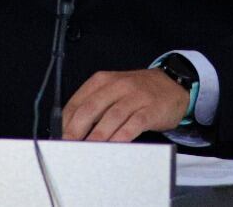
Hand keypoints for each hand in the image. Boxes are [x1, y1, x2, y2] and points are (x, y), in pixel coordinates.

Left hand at [61, 68, 189, 141]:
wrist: (172, 85)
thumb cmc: (138, 92)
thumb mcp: (114, 90)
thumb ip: (95, 105)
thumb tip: (72, 129)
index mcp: (103, 80)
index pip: (78, 101)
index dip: (66, 121)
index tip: (59, 138)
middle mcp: (118, 86)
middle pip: (91, 108)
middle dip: (77, 130)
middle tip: (69, 147)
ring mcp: (135, 97)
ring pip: (111, 117)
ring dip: (97, 137)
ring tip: (88, 151)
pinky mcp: (150, 110)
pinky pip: (133, 125)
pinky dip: (121, 137)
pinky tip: (114, 147)